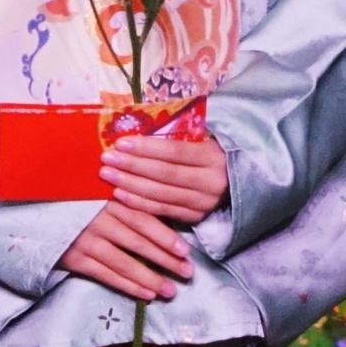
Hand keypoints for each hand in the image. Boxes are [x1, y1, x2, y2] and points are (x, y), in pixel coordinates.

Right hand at [58, 202, 193, 298]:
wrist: (35, 212)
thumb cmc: (74, 199)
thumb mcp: (99, 192)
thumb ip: (126, 201)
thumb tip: (163, 219)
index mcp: (107, 200)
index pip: (143, 219)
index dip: (166, 236)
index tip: (185, 251)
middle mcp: (97, 220)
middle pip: (138, 242)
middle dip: (165, 260)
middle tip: (187, 273)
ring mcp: (85, 241)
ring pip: (124, 263)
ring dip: (150, 278)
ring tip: (170, 290)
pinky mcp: (74, 259)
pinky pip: (106, 275)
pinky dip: (128, 286)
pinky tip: (146, 294)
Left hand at [100, 125, 229, 228]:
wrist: (239, 184)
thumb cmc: (211, 156)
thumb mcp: (203, 141)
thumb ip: (177, 138)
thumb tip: (136, 129)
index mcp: (213, 156)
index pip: (174, 152)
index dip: (146, 148)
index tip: (120, 143)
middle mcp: (211, 181)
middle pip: (164, 173)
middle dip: (132, 166)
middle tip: (106, 158)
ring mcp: (204, 203)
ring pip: (161, 194)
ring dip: (130, 185)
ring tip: (107, 175)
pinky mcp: (196, 217)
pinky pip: (162, 211)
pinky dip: (139, 203)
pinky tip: (119, 194)